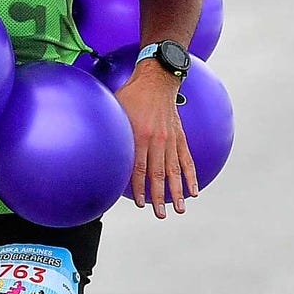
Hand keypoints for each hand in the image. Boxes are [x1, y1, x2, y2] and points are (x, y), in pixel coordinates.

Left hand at [115, 64, 197, 218]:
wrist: (156, 79)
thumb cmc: (131, 94)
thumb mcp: (115, 110)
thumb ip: (112, 132)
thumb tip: (99, 147)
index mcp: (139, 135)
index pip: (139, 168)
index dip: (139, 187)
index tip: (139, 202)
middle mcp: (157, 139)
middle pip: (158, 174)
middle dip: (159, 196)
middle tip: (160, 214)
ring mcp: (170, 139)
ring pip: (175, 170)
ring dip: (178, 191)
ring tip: (179, 208)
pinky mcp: (179, 136)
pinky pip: (187, 159)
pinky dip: (191, 175)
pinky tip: (194, 190)